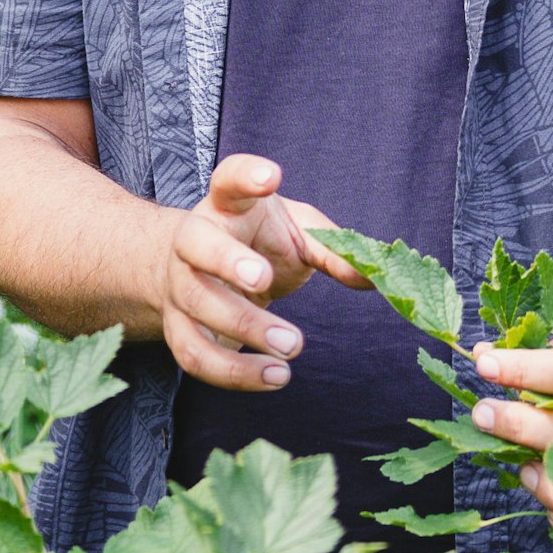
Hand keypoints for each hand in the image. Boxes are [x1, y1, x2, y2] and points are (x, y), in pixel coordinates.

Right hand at [154, 154, 368, 391]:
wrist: (198, 270)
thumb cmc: (257, 244)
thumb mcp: (296, 234)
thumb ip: (332, 251)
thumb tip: (374, 278)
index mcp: (227, 206)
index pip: (228, 180)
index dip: (246, 175)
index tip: (271, 177)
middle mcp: (193, 239)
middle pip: (196, 243)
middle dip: (226, 260)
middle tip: (264, 280)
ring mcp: (180, 283)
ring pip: (197, 303)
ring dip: (244, 328)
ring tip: (292, 347)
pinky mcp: (178, 327)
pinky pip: (194, 355)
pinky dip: (234, 374)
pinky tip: (274, 377)